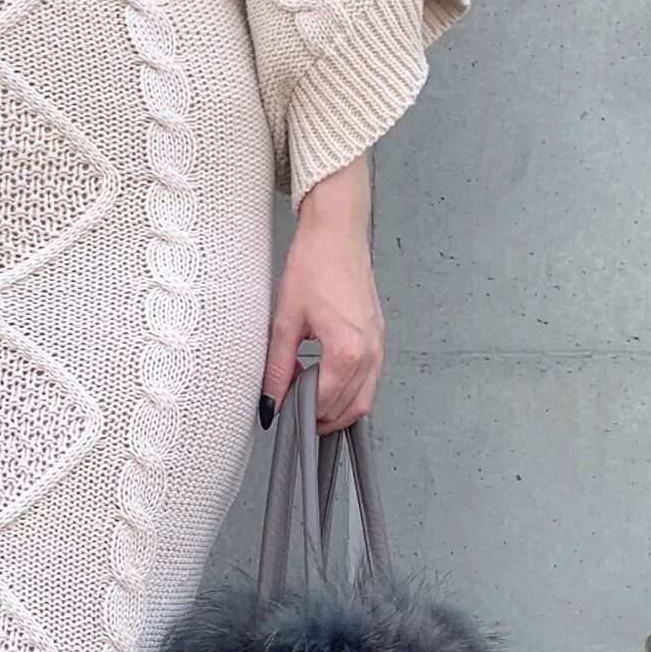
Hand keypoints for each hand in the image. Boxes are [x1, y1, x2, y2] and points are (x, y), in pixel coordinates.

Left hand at [260, 157, 382, 433]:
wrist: (337, 233)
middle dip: (322, 418)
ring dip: (339, 408)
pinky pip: (371, 379)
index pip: (326, 403)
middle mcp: (371, 352)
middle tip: (294, 412)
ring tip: (308, 399)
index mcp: (347, 350)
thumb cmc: (312, 267)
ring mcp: (380, 345)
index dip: (302, 413)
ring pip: (365, 398)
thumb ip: (277, 367)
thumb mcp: (285, 321)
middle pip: (351, 408)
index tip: (282, 413)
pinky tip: (325, 379)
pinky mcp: (380, 336)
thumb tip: (270, 403)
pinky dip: (351, 390)